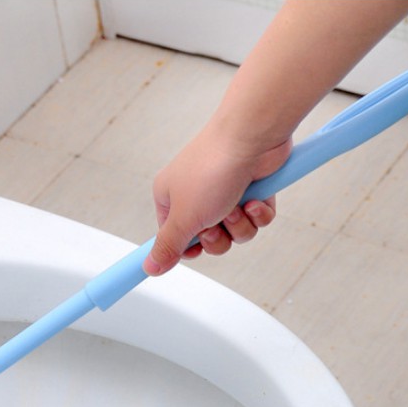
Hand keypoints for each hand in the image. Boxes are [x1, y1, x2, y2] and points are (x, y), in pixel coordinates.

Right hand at [143, 127, 290, 275]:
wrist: (251, 139)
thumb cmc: (211, 169)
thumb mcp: (183, 218)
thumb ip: (168, 246)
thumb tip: (149, 267)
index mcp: (171, 198)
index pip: (172, 237)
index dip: (184, 249)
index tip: (192, 255)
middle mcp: (197, 196)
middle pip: (207, 241)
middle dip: (217, 239)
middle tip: (216, 224)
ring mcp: (226, 192)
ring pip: (235, 233)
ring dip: (239, 226)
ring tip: (237, 205)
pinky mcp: (252, 190)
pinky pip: (256, 219)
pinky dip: (258, 213)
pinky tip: (255, 199)